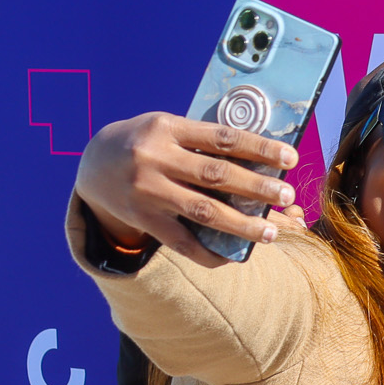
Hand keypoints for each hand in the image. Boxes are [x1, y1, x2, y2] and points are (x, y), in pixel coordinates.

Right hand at [75, 113, 298, 267]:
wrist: (92, 164)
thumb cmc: (145, 142)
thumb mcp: (167, 128)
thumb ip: (202, 141)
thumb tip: (258, 159)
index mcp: (167, 128)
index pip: (223, 137)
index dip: (260, 148)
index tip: (290, 157)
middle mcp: (155, 158)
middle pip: (216, 175)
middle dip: (256, 187)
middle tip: (287, 194)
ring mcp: (147, 191)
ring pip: (203, 212)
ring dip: (241, 224)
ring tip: (271, 232)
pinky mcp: (142, 218)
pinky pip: (180, 242)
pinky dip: (208, 252)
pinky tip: (233, 256)